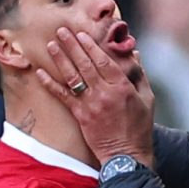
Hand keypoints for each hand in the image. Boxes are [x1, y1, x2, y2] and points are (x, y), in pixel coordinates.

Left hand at [44, 26, 152, 166]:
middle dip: (72, 46)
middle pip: (85, 65)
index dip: (91, 46)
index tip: (81, 34)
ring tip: (51, 45)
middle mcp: (105, 93)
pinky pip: (63, 96)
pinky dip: (51, 83)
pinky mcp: (81, 116)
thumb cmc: (140, 128)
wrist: (128, 156)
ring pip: (73, 76)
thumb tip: (135, 55)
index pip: (104, 61)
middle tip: (61, 31)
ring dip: (61, 59)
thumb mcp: (147, 100)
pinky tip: (41, 72)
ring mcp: (91, 104)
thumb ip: (140, 76)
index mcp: (122, 88)